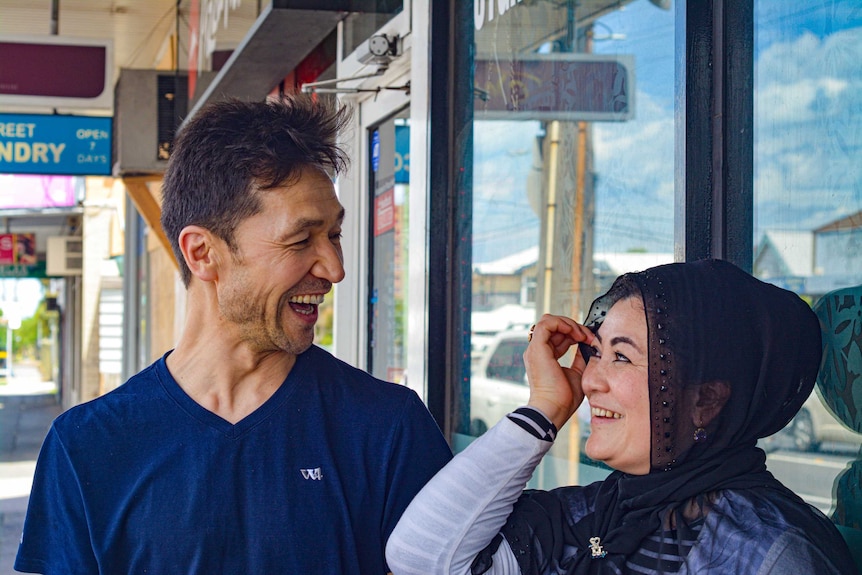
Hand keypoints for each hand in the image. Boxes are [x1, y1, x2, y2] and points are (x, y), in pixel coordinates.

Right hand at [524, 314, 595, 429]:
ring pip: (549, 320)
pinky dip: (562, 324)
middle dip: (573, 327)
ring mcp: (535, 349)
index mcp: (545, 357)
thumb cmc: (563, 398)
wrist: (554, 409)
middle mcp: (537, 351)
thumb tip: (588, 347)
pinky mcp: (537, 348)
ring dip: (569, 323)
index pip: (558, 336)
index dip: (574, 333)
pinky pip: (547, 324)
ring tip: (582, 335)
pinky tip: (576, 333)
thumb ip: (579, 359)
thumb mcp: (577, 374)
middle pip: (553, 326)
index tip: (590, 340)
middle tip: (589, 336)